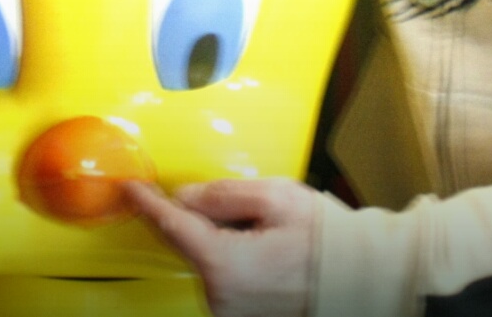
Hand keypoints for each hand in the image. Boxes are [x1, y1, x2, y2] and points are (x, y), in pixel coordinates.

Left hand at [125, 179, 316, 316]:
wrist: (361, 279)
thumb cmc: (326, 240)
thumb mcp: (277, 198)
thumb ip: (223, 194)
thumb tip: (185, 197)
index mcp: (226, 265)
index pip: (173, 226)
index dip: (148, 203)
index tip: (130, 186)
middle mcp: (220, 295)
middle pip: (190, 243)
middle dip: (197, 216)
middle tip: (231, 202)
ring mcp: (229, 310)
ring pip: (206, 258)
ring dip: (218, 236)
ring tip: (265, 229)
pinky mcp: (239, 314)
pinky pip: (221, 275)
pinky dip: (229, 255)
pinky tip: (262, 245)